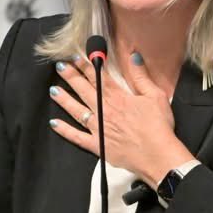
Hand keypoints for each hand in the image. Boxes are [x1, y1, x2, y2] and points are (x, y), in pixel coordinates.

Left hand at [47, 52, 191, 185]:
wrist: (157, 156)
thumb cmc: (158, 127)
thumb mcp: (155, 96)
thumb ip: (141, 76)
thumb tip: (134, 56)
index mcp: (118, 98)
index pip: (98, 78)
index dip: (86, 66)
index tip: (76, 57)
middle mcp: (104, 111)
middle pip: (83, 90)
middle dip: (71, 77)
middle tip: (60, 67)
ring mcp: (98, 128)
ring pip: (76, 110)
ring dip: (64, 99)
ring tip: (53, 90)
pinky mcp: (97, 145)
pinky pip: (76, 137)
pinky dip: (64, 130)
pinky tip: (54, 123)